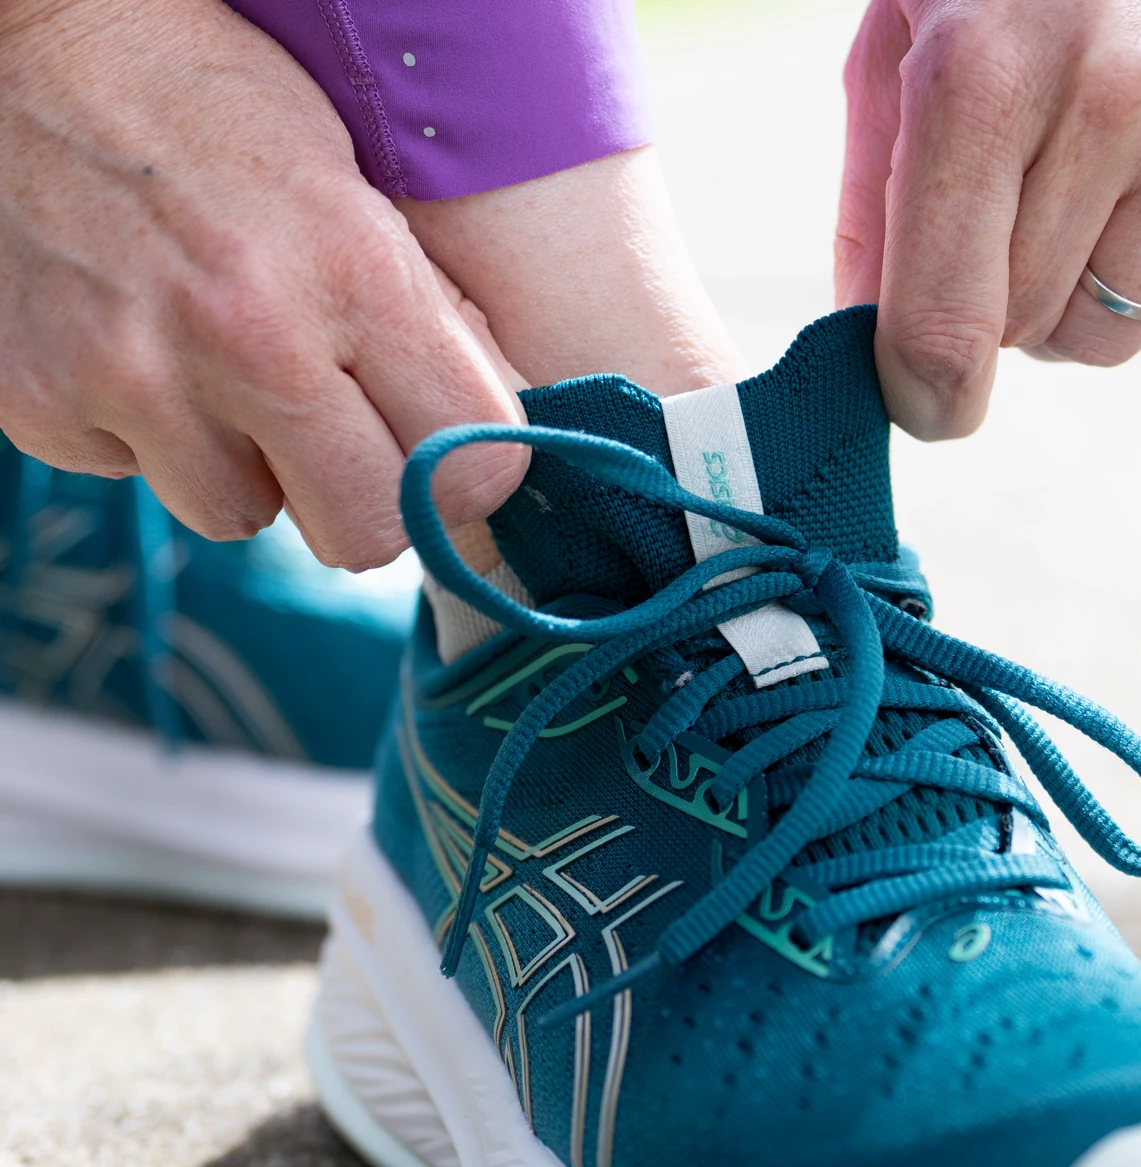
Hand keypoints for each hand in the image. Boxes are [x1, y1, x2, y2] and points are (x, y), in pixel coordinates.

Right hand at [0, 0, 524, 567]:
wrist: (22, 40)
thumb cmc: (210, 104)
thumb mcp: (353, 182)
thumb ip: (426, 318)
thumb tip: (487, 439)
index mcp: (355, 270)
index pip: (474, 468)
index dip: (465, 474)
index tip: (439, 449)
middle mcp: (249, 333)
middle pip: (366, 535)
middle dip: (360, 501)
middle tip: (334, 440)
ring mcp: (135, 375)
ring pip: (240, 517)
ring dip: (242, 464)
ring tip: (212, 362)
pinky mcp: (43, 402)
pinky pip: (134, 477)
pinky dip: (143, 433)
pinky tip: (135, 344)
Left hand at [836, 0, 1140, 438]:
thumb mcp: (900, 46)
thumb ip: (875, 209)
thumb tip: (874, 356)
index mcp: (981, 76)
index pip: (946, 325)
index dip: (924, 396)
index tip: (925, 408)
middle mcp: (1107, 99)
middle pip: (1024, 331)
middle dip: (996, 310)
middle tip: (999, 224)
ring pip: (1108, 330)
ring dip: (1071, 298)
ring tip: (1069, 192)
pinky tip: (1139, 165)